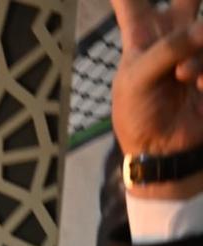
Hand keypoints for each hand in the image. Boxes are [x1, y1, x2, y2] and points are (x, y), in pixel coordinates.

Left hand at [111, 0, 202, 195]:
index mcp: (141, 35)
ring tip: (186, 80)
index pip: (131, 0)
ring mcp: (197, 48)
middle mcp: (172, 34)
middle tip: (188, 19)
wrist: (164, 149)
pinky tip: (200, 86)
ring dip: (198, 55)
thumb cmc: (138, 116)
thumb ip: (167, 49)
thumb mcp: (136, 80)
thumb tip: (202, 31)